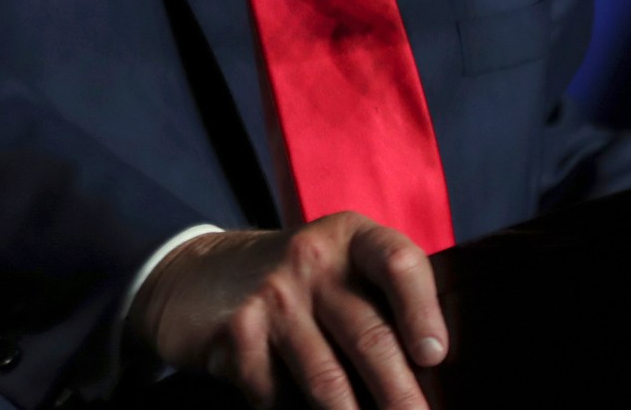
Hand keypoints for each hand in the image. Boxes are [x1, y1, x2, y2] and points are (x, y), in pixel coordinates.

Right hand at [127, 213, 448, 408]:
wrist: (196, 275)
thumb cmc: (296, 282)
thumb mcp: (338, 266)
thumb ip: (381, 299)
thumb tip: (429, 370)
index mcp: (352, 238)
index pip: (398, 263)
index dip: (422, 310)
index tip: (434, 356)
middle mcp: (313, 260)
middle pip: (369, 336)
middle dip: (400, 395)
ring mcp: (273, 297)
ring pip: (327, 378)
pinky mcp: (238, 334)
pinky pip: (279, 394)